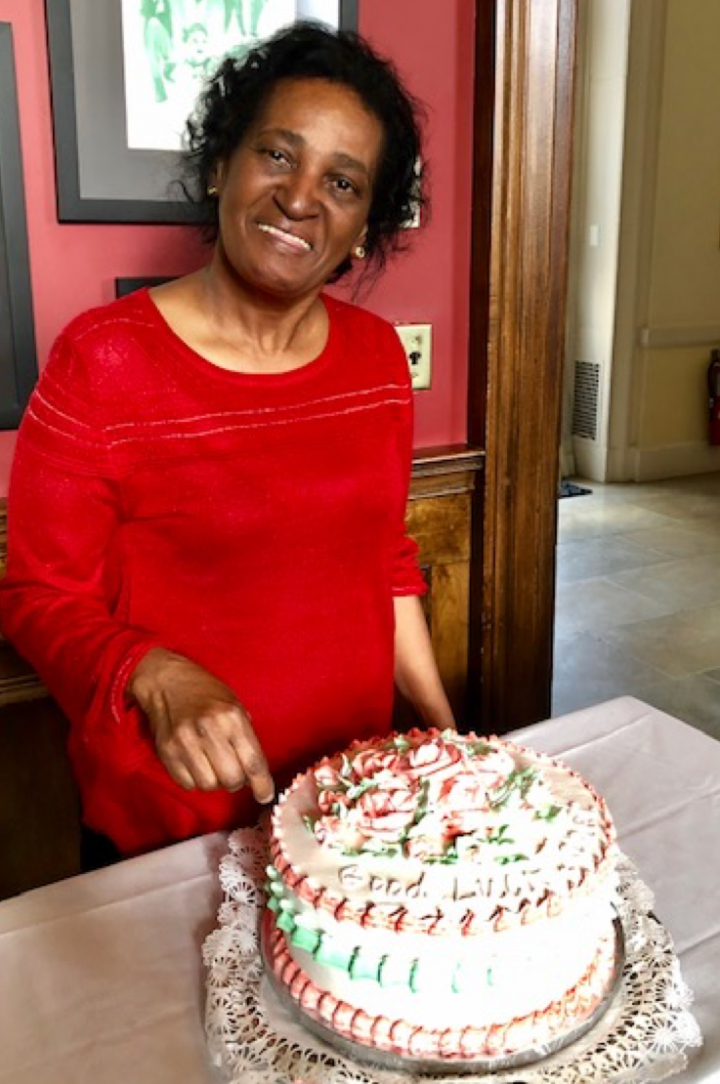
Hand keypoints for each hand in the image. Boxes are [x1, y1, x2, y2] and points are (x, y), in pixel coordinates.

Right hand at [127, 647, 274, 802]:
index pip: (253, 761)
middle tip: (234, 771)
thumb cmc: (205, 692)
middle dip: (237, 781)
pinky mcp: (167, 752)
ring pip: (209, 785)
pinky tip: (196, 762)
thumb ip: (245, 735)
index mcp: (231, 717)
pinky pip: (187, 784)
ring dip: (215, 780)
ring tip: (213, 764)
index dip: (262, 784)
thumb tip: (254, 773)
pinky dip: (195, 779)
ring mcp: (185, 742)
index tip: (265, 795)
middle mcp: (208, 730)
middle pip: (231, 779)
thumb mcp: (234, 704)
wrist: (166, 680)